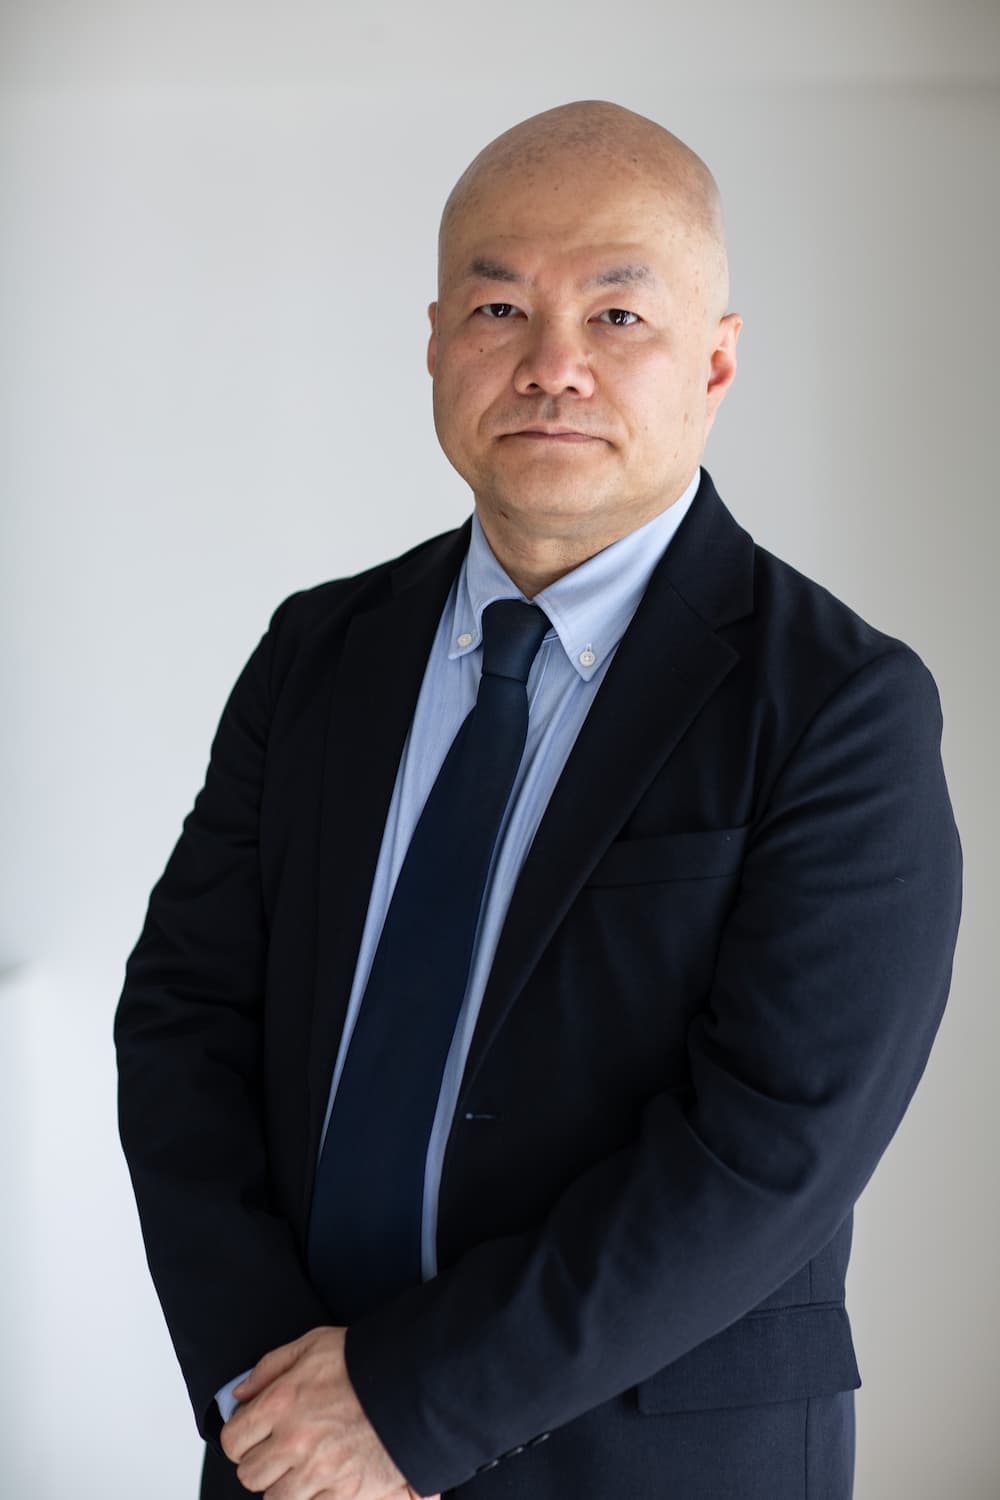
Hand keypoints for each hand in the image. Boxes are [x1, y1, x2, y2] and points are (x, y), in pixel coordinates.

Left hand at [220, 1326, 439, 1498]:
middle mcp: (295, 1442)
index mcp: (281, 1403)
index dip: (240, 1438)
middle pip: (250, 1475)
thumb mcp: (313, 1345)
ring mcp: (319, 1472)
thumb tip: (241, 1393)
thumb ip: (270, 1367)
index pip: (233, 1441)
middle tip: (279, 1448)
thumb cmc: (366, 1363)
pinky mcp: (345, 1493)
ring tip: (304, 1464)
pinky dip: (315, 1495)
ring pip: (276, 1498)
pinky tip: (326, 1476)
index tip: (252, 1434)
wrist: (416, 1385)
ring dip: (285, 1484)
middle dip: (261, 1463)